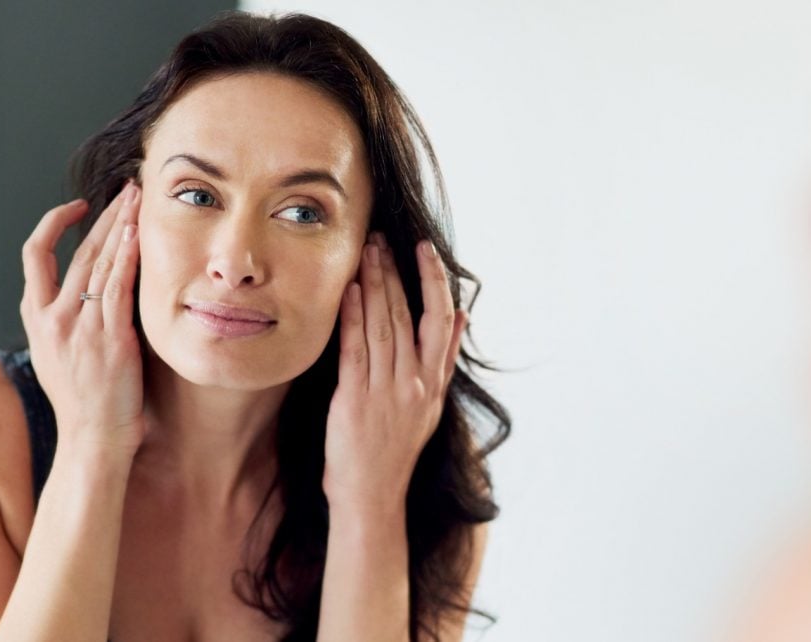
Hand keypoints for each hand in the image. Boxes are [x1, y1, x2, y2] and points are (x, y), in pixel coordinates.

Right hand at [20, 181, 144, 457]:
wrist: (92, 441)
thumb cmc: (85, 403)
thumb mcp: (59, 357)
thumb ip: (66, 323)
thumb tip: (86, 295)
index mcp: (37, 319)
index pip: (35, 256)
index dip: (54, 224)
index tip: (79, 207)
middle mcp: (53, 318)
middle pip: (77, 251)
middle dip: (105, 215)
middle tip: (127, 190)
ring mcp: (80, 328)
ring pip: (99, 263)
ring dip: (121, 226)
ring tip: (139, 199)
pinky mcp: (109, 340)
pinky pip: (118, 288)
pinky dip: (127, 258)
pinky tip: (139, 235)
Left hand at [322, 232, 466, 512]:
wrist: (372, 494)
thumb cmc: (396, 448)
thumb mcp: (431, 404)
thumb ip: (444, 358)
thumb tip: (463, 315)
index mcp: (433, 382)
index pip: (440, 320)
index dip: (433, 281)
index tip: (424, 250)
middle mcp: (414, 383)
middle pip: (406, 315)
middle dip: (393, 272)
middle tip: (382, 239)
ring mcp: (386, 391)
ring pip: (382, 325)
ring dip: (372, 285)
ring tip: (365, 253)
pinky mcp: (355, 400)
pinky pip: (355, 350)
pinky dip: (351, 318)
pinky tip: (347, 292)